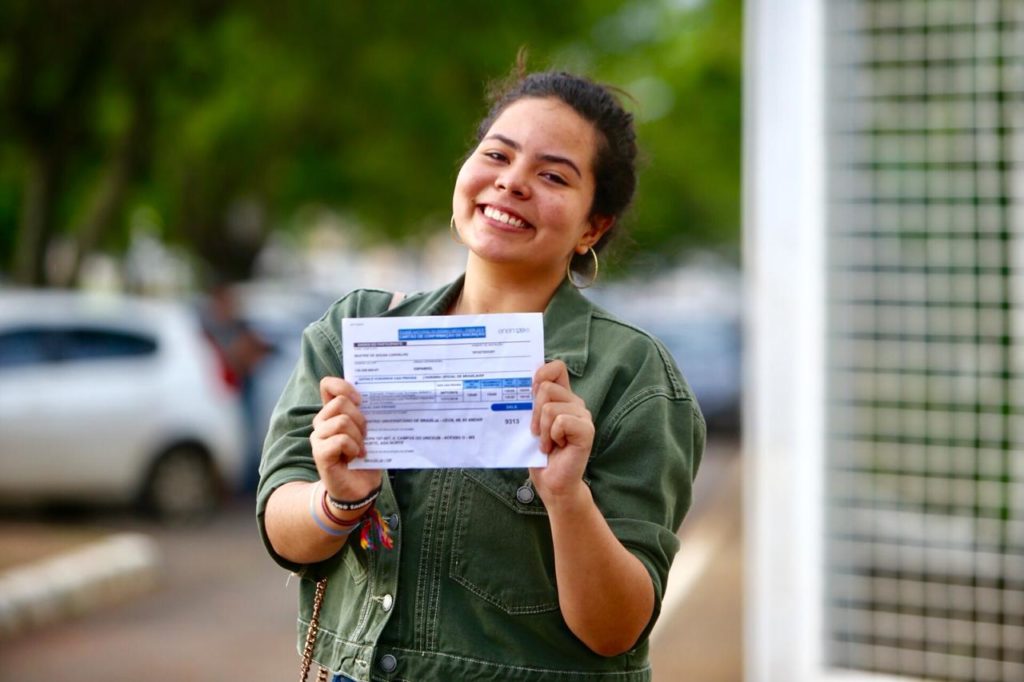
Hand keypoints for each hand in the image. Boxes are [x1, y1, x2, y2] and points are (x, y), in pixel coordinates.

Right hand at [310, 377, 381, 500]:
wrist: (360, 488)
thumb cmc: (365, 457)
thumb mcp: (369, 431)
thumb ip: (366, 414)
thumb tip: (380, 396)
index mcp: (333, 413)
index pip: (328, 385)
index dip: (343, 386)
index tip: (360, 399)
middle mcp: (322, 422)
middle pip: (341, 402)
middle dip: (360, 418)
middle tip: (366, 436)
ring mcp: (318, 437)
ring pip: (342, 421)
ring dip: (358, 436)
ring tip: (361, 449)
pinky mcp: (320, 453)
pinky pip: (340, 440)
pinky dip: (353, 448)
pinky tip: (356, 457)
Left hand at [528, 360, 593, 502]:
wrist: (552, 482)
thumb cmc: (539, 454)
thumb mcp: (530, 423)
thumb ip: (531, 403)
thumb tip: (522, 385)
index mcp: (562, 397)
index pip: (557, 367)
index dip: (542, 372)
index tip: (531, 391)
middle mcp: (575, 403)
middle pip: (547, 388)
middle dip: (534, 413)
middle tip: (537, 433)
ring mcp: (583, 416)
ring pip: (550, 407)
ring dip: (542, 430)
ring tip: (547, 443)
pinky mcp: (587, 431)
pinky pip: (560, 422)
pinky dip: (552, 437)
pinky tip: (557, 447)